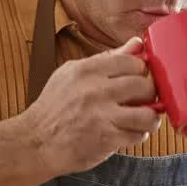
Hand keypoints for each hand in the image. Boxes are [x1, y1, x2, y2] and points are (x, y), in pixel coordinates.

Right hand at [21, 37, 161, 175]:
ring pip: (148, 113)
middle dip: (149, 94)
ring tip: (142, 119)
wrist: (36, 141)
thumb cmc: (54, 107)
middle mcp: (95, 90)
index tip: (138, 79)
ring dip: (150, 118)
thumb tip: (137, 44)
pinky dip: (138, 135)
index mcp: (87, 70)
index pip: (132, 62)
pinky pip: (137, 135)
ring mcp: (102, 115)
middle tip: (143, 100)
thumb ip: (108, 59)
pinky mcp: (106, 138)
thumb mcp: (73, 74)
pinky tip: (128, 132)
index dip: (141, 71)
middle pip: (144, 86)